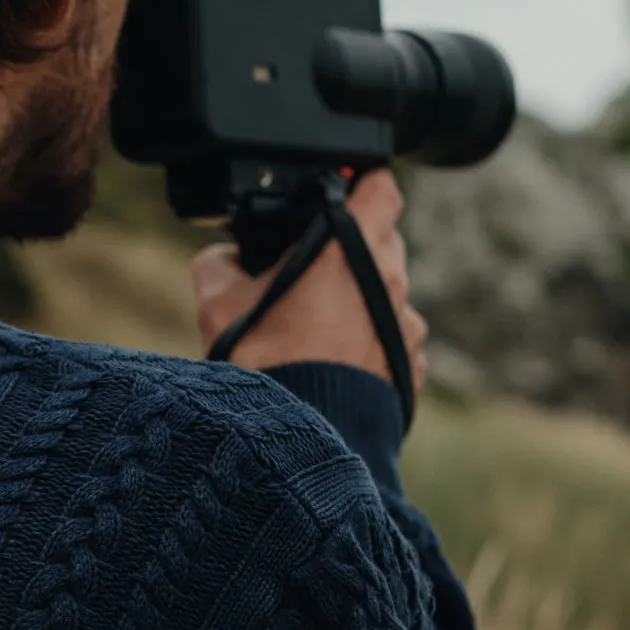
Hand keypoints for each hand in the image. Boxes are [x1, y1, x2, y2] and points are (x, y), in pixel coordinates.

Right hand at [192, 169, 428, 394]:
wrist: (292, 443)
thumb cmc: (260, 365)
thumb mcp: (217, 299)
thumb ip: (222, 260)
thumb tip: (228, 256)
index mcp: (350, 249)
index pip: (381, 189)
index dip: (362, 186)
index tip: (342, 194)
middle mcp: (391, 282)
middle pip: (383, 242)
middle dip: (353, 249)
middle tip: (313, 270)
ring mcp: (408, 327)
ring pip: (390, 295)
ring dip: (363, 301)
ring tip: (320, 329)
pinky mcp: (413, 368)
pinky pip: (395, 341)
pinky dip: (372, 344)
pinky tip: (336, 364)